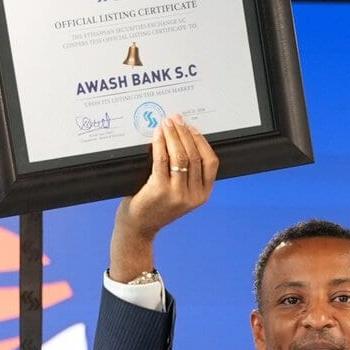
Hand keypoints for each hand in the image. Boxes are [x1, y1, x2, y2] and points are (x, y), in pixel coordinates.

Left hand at [108, 113, 218, 281]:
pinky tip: (157, 135)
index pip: (211, 162)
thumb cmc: (156, 207)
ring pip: (180, 156)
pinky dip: (160, 144)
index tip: (191, 128)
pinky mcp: (159, 190)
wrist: (139, 228)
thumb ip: (188, 176)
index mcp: (202, 195)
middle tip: (176, 120)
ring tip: (166, 124)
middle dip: (185, 133)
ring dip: (173, 135)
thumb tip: (185, 140)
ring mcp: (177, 194)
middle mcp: (193, 196)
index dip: (201, 141)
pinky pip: (162, 160)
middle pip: (195, 155)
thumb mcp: (180, 195)